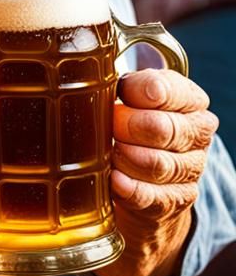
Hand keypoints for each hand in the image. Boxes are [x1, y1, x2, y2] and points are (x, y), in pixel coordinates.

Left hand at [95, 69, 217, 275]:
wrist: (141, 177)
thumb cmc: (125, 121)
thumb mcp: (124, 95)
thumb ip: (115, 82)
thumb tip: (79, 73)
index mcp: (188, 99)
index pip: (174, 91)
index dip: (144, 90)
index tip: (122, 91)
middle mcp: (195, 133)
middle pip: (163, 128)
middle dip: (128, 125)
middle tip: (108, 123)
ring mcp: (189, 170)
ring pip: (158, 164)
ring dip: (125, 157)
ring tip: (105, 151)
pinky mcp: (175, 202)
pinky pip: (153, 197)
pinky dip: (131, 189)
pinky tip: (114, 180)